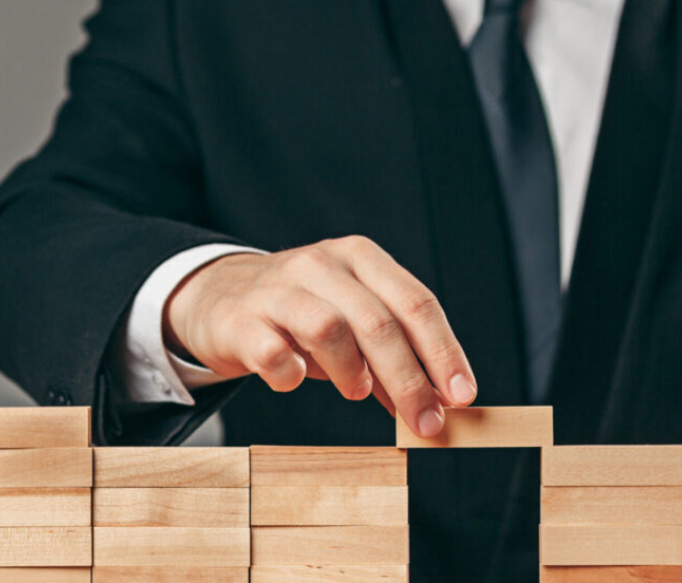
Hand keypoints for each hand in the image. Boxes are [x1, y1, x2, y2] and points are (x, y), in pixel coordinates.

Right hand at [163, 236, 476, 436]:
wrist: (218, 298)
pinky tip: (295, 380)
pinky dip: (292, 374)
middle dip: (410, 380)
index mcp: (361, 259)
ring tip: (356, 390)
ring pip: (330, 328)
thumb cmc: (300, 315)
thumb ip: (391, 360)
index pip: (416, 303)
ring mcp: (278, 289)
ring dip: (353, 372)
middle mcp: (322, 265)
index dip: (445, 352)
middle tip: (426, 422)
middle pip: (379, 322)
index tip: (463, 396)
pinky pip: (273, 352)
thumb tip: (437, 405)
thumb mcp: (352, 325)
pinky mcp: (240, 320)